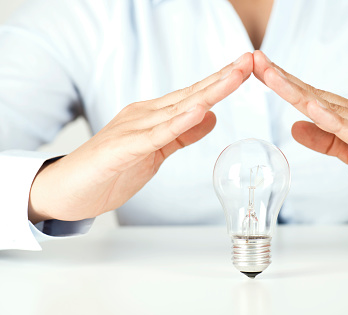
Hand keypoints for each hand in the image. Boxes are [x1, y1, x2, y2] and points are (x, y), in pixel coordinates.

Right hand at [28, 53, 253, 223]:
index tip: (246, 69)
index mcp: (154, 116)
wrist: (66, 190)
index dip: (221, 83)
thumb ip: (182, 135)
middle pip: (191, 94)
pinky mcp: (123, 149)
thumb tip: (211, 117)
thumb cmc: (110, 170)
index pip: (194, 96)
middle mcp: (145, 115)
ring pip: (178, 108)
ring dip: (209, 92)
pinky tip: (199, 110)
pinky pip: (156, 136)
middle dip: (223, 78)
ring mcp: (133, 129)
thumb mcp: (157, 152)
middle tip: (250, 61)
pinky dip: (178, 123)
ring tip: (235, 76)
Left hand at [253, 51, 347, 224]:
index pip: (311, 98)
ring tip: (272, 76)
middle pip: (314, 95)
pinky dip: (334, 121)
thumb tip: (294, 126)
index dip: (283, 84)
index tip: (257, 70)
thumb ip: (327, 140)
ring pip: (330, 108)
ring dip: (299, 92)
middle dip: (282, 79)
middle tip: (255, 61)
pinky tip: (313, 109)